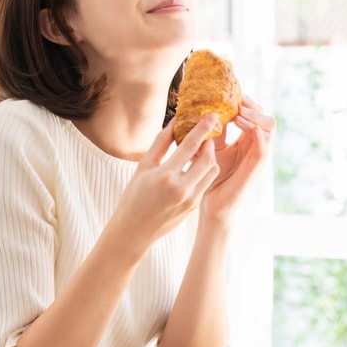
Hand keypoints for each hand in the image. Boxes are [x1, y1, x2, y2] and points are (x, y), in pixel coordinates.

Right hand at [111, 114, 221, 248]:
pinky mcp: (194, 207)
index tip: (212, 115)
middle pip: (208, 158)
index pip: (190, 146)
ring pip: (212, 171)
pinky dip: (205, 171)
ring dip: (210, 157)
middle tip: (207, 132)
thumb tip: (175, 122)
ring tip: (200, 149)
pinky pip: (206, 183)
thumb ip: (161, 143)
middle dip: (210, 142)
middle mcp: (182, 188)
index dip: (203, 128)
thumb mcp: (144, 166)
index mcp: (166, 176)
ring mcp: (190, 199)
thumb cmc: (134, 196)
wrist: (134, 231)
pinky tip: (196, 165)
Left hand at [200, 94, 274, 222]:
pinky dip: (259, 136)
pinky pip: (264, 150)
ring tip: (238, 115)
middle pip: (266, 118)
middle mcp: (256, 147)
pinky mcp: (255, 170)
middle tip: (238, 101)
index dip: (248, 103)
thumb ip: (214, 131)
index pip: (256, 115)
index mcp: (247, 141)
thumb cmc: (212, 178)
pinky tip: (249, 127)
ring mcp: (257, 158)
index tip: (234, 94)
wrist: (212, 205)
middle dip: (254, 106)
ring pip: (269, 128)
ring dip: (255, 117)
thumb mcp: (212, 148)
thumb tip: (205, 108)